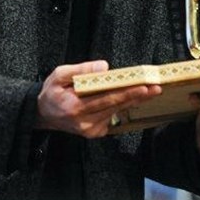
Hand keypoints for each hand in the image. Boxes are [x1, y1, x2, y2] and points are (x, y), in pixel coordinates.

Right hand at [35, 60, 161, 137]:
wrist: (43, 114)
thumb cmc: (52, 92)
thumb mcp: (59, 75)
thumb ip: (81, 70)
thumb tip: (104, 67)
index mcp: (75, 107)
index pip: (106, 98)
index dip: (126, 92)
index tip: (143, 87)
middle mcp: (84, 122)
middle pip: (116, 106)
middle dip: (138, 95)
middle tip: (156, 87)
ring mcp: (90, 130)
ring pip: (116, 112)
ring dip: (133, 100)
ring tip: (150, 90)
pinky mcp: (94, 133)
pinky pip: (112, 117)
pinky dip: (120, 106)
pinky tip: (128, 98)